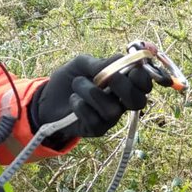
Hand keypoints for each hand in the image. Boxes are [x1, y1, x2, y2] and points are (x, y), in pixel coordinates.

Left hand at [33, 54, 151, 138]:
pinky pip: (95, 119)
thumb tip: (117, 62)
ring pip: (112, 109)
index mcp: (123, 83)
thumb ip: (100, 62)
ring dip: (92, 92)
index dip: (143, 77)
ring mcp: (110, 117)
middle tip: (108, 78)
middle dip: (124, 87)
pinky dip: (80, 105)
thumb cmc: (69, 79)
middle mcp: (121, 101)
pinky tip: (74, 100)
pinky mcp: (98, 129)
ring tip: (77, 84)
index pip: (144, 84)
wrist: (47, 99)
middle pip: (138, 101)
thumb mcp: (82, 63)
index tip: (131, 68)